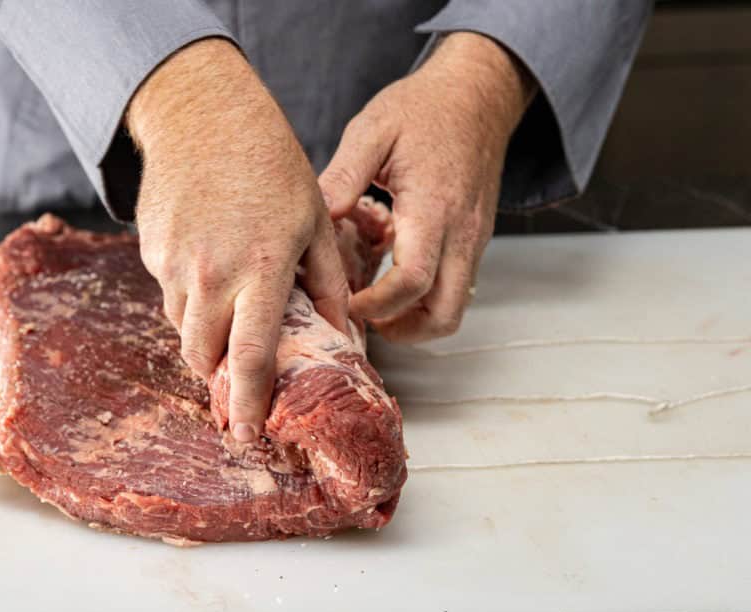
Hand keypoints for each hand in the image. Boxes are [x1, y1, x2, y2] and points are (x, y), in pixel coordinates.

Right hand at [127, 39, 348, 441]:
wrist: (202, 115)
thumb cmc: (270, 165)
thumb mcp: (314, 219)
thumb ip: (326, 281)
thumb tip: (340, 332)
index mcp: (261, 270)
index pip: (252, 357)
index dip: (250, 403)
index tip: (248, 435)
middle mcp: (211, 275)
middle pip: (204, 357)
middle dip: (219, 374)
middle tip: (236, 372)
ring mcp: (173, 263)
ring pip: (183, 327)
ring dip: (204, 332)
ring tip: (227, 301)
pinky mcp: (150, 250)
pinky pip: (168, 292)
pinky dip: (188, 294)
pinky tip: (207, 260)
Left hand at [319, 32, 534, 341]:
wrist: (478, 94)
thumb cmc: (424, 109)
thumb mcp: (373, 130)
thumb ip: (344, 176)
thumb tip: (316, 217)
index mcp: (433, 208)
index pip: (412, 280)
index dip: (377, 305)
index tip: (346, 304)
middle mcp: (462, 233)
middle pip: (444, 314)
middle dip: (403, 331)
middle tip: (362, 319)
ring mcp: (474, 240)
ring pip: (456, 308)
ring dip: (417, 322)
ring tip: (376, 310)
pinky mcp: (475, 241)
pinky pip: (457, 288)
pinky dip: (427, 300)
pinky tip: (393, 284)